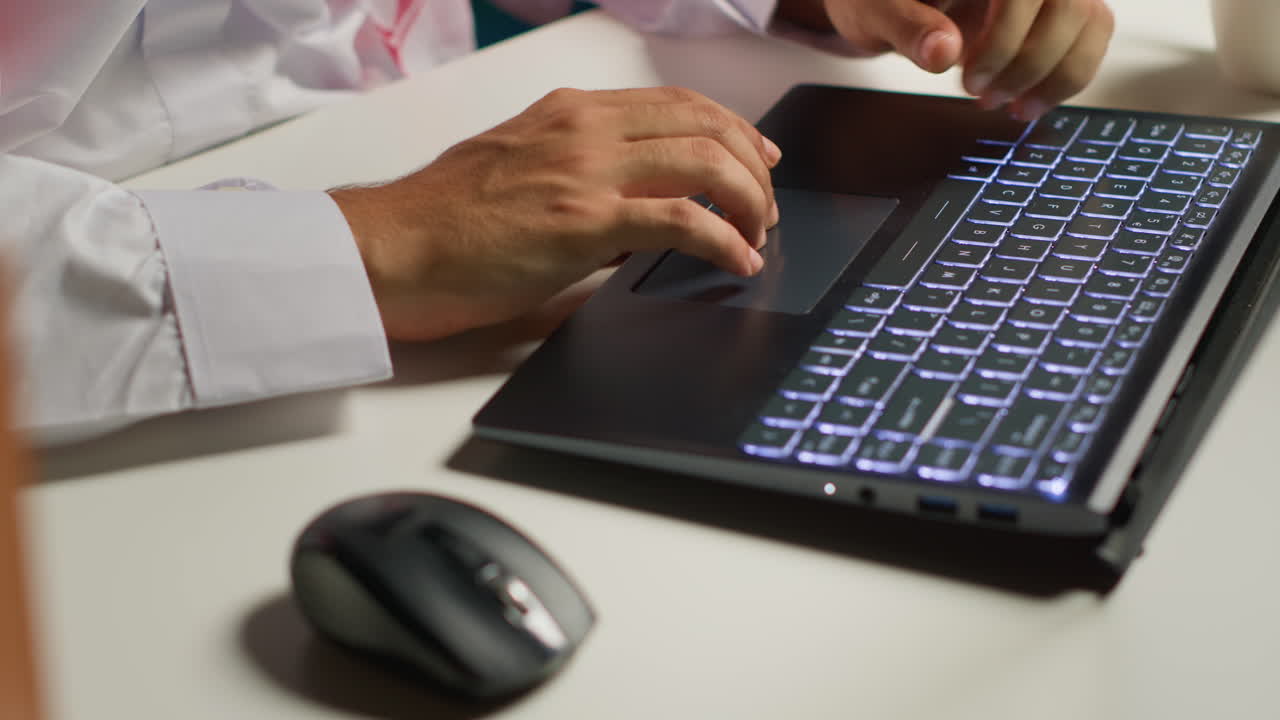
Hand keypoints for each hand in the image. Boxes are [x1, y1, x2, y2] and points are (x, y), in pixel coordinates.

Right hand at [330, 87, 779, 340]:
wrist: (392, 246)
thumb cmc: (441, 220)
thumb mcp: (519, 172)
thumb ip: (579, 178)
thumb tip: (634, 216)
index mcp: (568, 113)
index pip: (675, 104)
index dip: (731, 129)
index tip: (757, 157)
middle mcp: (584, 129)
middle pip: (705, 125)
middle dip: (753, 166)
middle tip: (766, 206)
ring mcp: (585, 171)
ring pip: (706, 163)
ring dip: (749, 202)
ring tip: (757, 235)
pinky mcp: (582, 222)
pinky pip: (681, 220)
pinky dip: (724, 240)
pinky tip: (737, 261)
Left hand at [777, 0, 1114, 120]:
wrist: (883, 4)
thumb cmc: (874, 0)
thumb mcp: (872, 12)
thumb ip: (905, 27)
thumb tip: (942, 51)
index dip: (1005, 38)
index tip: (970, 80)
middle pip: (1068, 5)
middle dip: (1028, 61)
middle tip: (981, 97)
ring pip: (1090, 20)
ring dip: (1055, 74)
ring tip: (1009, 107)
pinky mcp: (1058, 5)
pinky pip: (1092, 34)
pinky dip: (1067, 75)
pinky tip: (1028, 102)